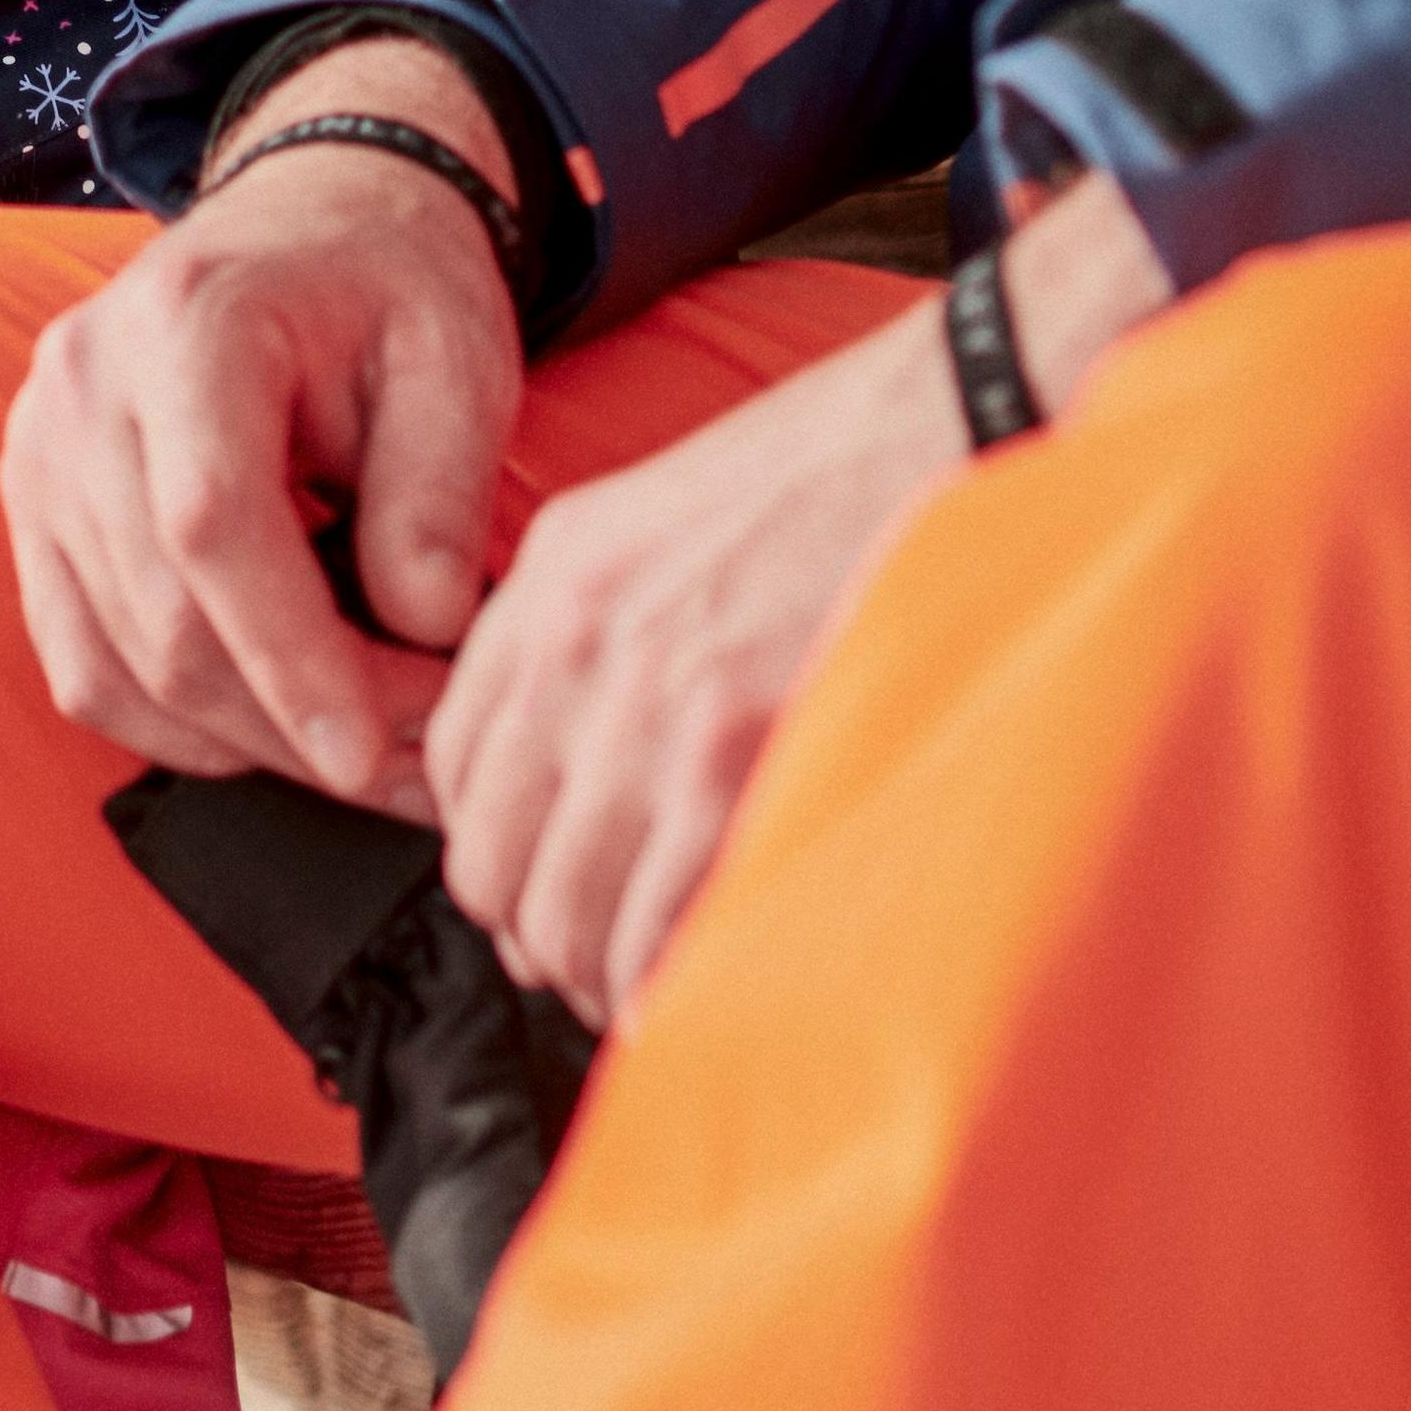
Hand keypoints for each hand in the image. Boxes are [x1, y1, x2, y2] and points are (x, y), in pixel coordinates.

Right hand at [1, 38, 526, 811]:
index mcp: (189, 322)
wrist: (306, 224)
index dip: (290, 659)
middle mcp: (83, 386)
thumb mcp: (458, 359)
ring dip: (252, 741)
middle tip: (425, 762)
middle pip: (164, 615)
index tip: (375, 753)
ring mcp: (40, 451)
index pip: (210, 525)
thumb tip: (424, 635)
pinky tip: (274, 724)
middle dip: (297, 720)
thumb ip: (440, 494)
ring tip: (375, 753)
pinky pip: (84, 666)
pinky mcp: (35, 509)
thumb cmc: (389, 286)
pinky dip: (179, 726)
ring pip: (121, 663)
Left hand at [421, 172, 1175, 1022]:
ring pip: (566, 910)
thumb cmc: (844, 473)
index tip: (529, 891)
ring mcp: (650, 706)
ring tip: (646, 989)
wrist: (956, 421)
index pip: (455, 765)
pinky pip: (657, 925)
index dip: (489, 854)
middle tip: (585, 966)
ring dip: (600, 974)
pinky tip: (701, 987)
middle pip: (494, 858)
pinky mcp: (732, 759)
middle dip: (534, 936)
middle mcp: (578, 643)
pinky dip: (667, 982)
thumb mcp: (669, 518)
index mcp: (555, 578)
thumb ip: (604, 623)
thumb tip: (587, 754)